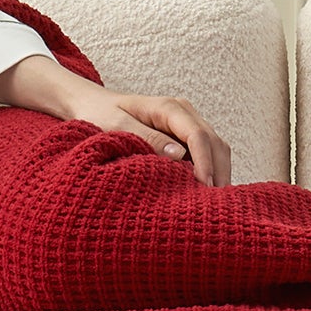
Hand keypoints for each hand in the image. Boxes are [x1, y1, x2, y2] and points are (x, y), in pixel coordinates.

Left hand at [0, 54, 231, 186]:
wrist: (91, 105)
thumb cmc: (99, 115)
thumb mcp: (116, 128)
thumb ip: (146, 140)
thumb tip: (178, 156)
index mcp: (168, 108)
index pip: (197, 135)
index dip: (204, 162)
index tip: (203, 187)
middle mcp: (184, 112)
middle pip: (214, 142)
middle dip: (218, 172)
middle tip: (215, 205)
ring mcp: (187, 123)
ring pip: (216, 148)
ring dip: (218, 173)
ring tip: (214, 204)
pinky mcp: (184, 136)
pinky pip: (206, 152)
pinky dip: (210, 171)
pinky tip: (204, 194)